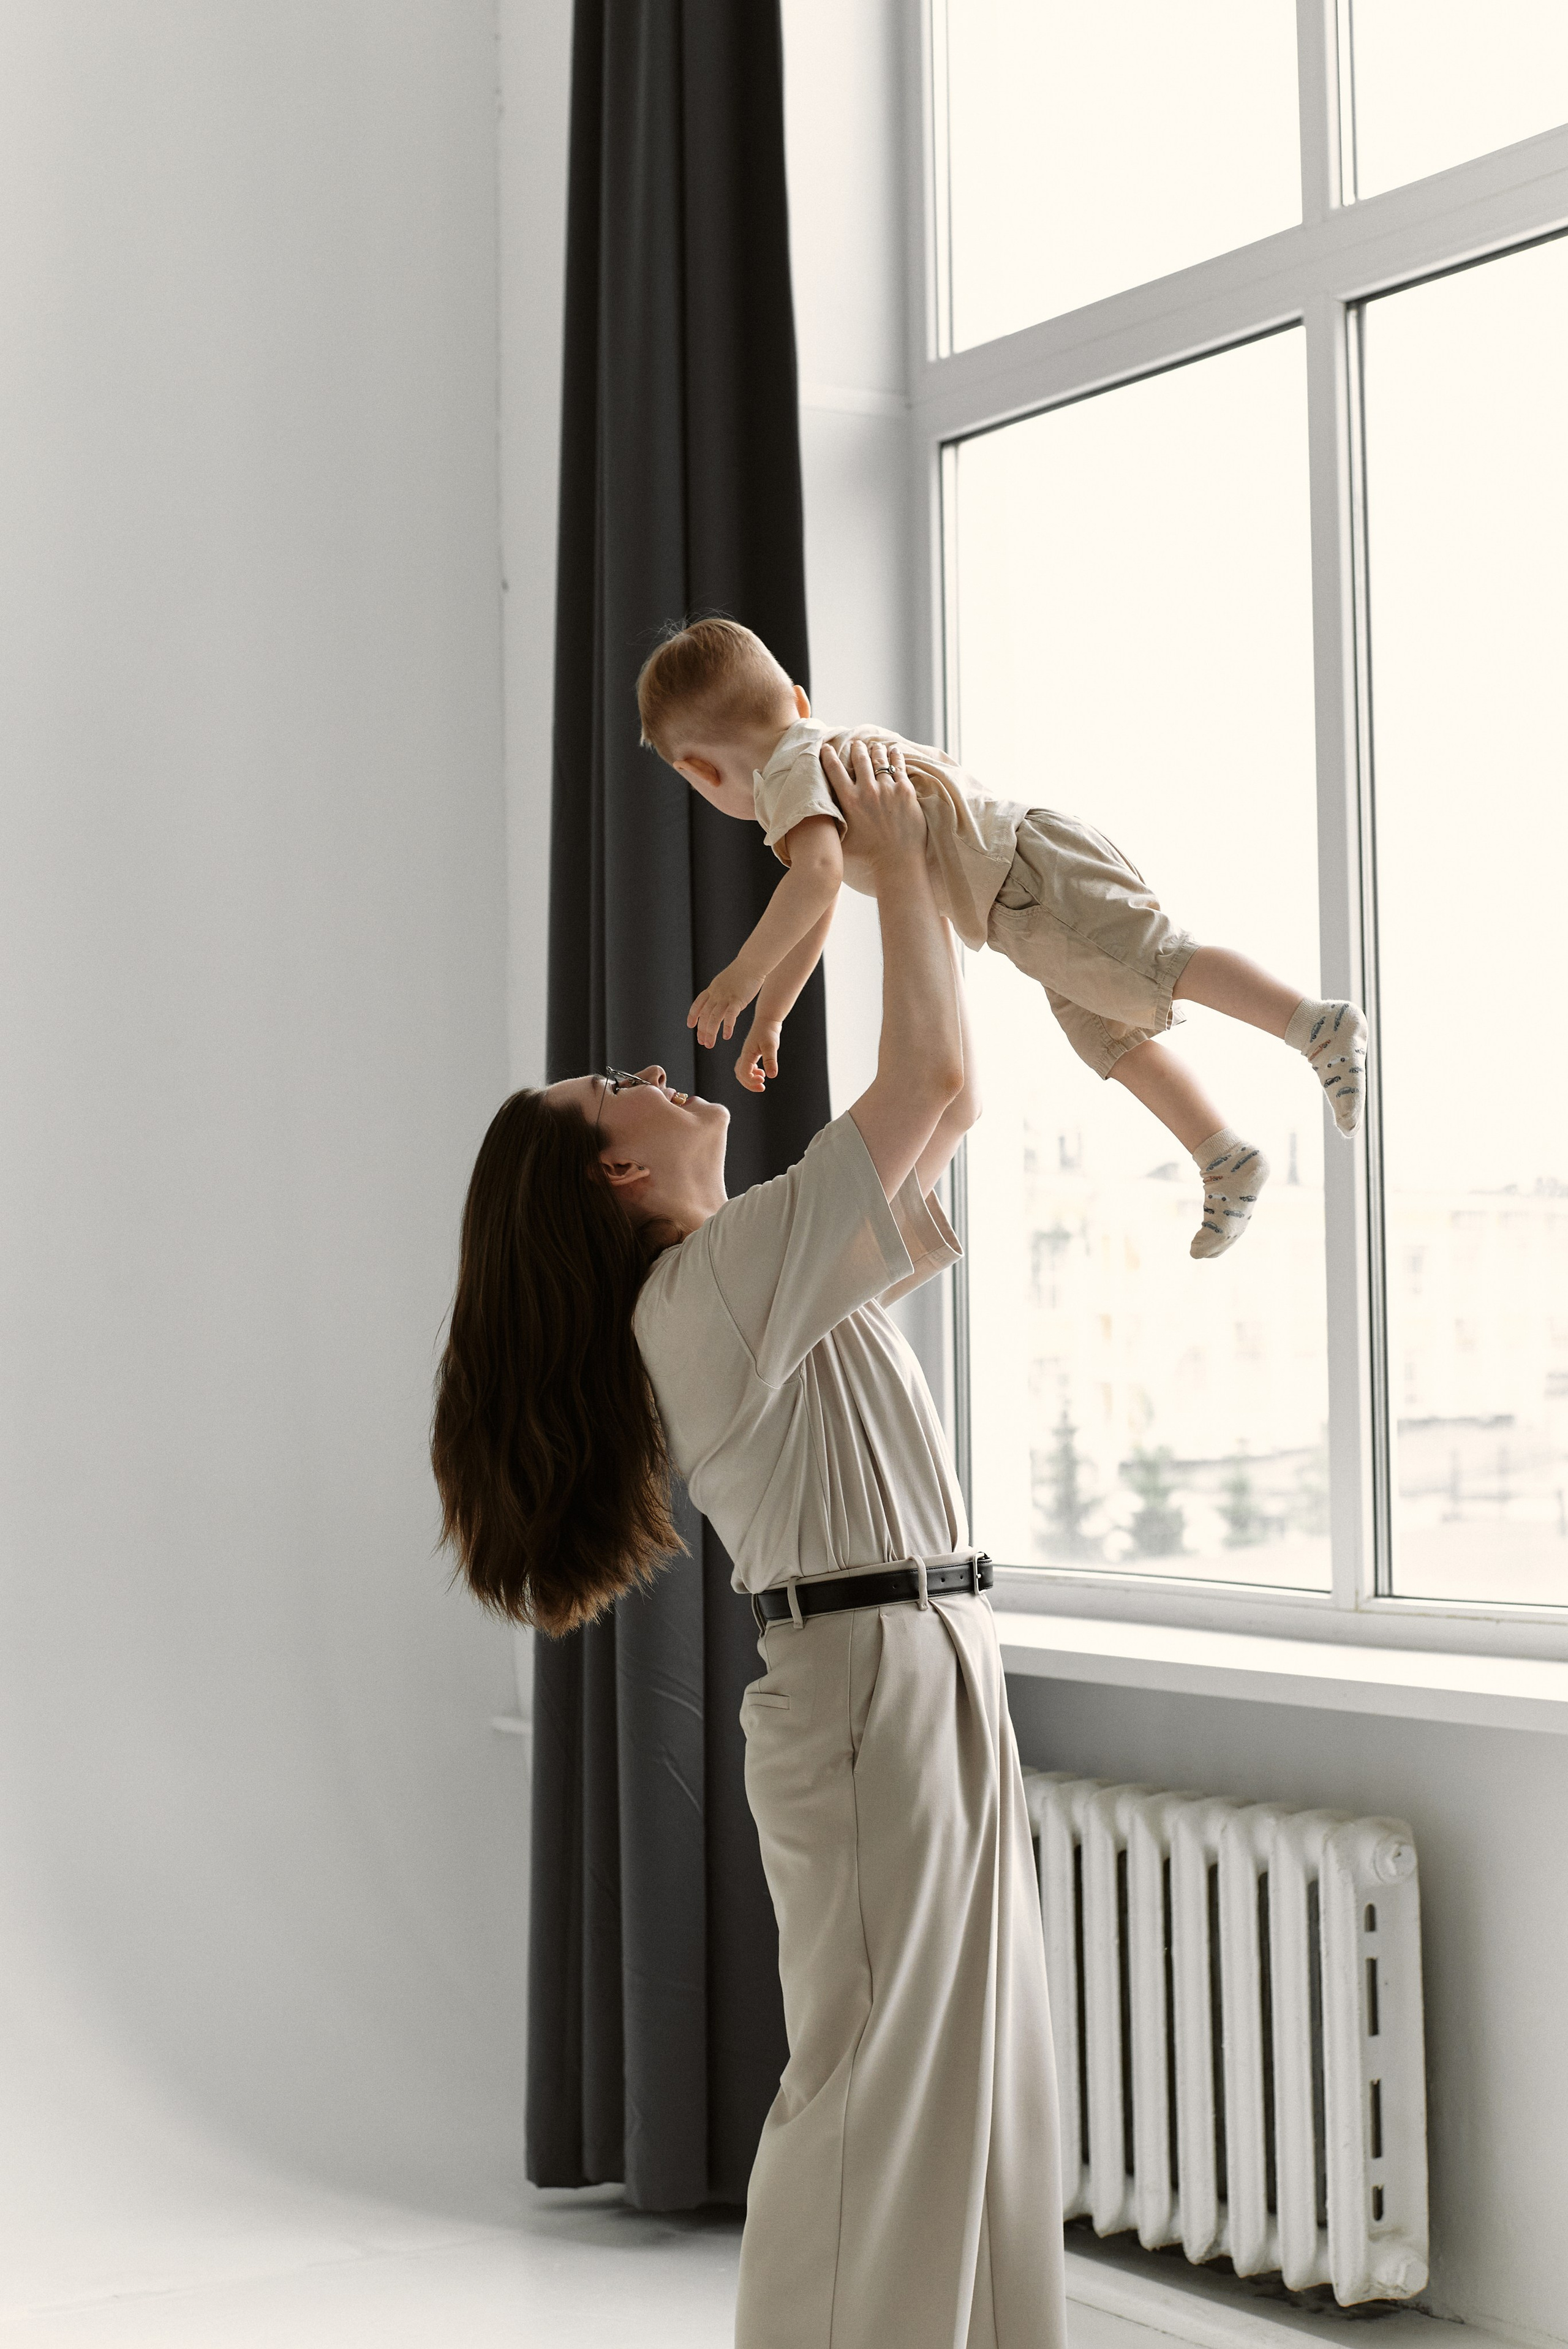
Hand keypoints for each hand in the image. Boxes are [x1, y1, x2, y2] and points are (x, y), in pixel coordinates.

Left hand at [688, 959, 762, 1048]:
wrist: (752, 962)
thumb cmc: (742, 972)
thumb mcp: (725, 980)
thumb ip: (720, 990)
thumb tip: (718, 998)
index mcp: (712, 989)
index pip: (698, 1004)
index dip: (693, 1015)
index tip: (690, 1026)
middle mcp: (716, 994)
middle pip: (704, 1015)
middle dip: (702, 1030)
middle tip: (702, 1042)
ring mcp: (725, 997)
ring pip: (713, 1018)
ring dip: (710, 1033)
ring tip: (710, 1044)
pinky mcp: (737, 1000)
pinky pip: (729, 1016)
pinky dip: (727, 1027)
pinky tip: (726, 1036)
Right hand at [735, 1014, 782, 1093]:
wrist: (767, 1019)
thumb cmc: (768, 1030)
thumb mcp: (771, 1045)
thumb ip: (771, 1060)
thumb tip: (772, 1075)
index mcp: (747, 1054)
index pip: (743, 1073)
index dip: (751, 1081)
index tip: (763, 1080)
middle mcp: (745, 1055)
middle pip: (740, 1075)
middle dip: (750, 1084)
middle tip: (762, 1088)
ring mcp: (747, 1055)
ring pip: (743, 1072)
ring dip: (750, 1079)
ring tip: (762, 1080)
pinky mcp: (752, 1054)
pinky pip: (747, 1068)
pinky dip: (753, 1073)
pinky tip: (763, 1073)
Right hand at [823, 739, 921, 870]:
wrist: (897, 863)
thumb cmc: (867, 857)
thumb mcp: (841, 839)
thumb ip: (832, 824)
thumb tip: (818, 819)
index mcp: (849, 801)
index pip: (834, 769)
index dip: (828, 755)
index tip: (827, 747)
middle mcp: (867, 791)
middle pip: (859, 759)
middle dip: (856, 749)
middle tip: (856, 744)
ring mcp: (888, 789)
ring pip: (880, 759)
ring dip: (876, 750)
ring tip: (875, 746)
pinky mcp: (906, 791)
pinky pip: (900, 766)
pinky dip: (896, 756)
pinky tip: (895, 750)